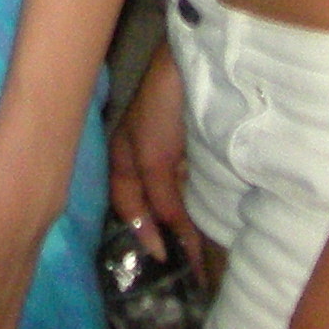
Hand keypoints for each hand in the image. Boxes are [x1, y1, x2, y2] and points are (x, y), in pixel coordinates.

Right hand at [106, 42, 206, 275]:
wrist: (194, 63)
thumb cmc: (161, 107)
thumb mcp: (153, 157)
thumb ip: (160, 197)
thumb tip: (172, 237)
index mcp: (122, 157)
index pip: (127, 205)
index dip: (142, 231)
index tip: (163, 258)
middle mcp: (142, 158)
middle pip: (148, 204)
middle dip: (161, 231)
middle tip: (180, 264)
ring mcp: (167, 152)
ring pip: (170, 197)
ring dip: (180, 221)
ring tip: (195, 250)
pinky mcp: (191, 149)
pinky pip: (189, 184)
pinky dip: (195, 202)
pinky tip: (206, 217)